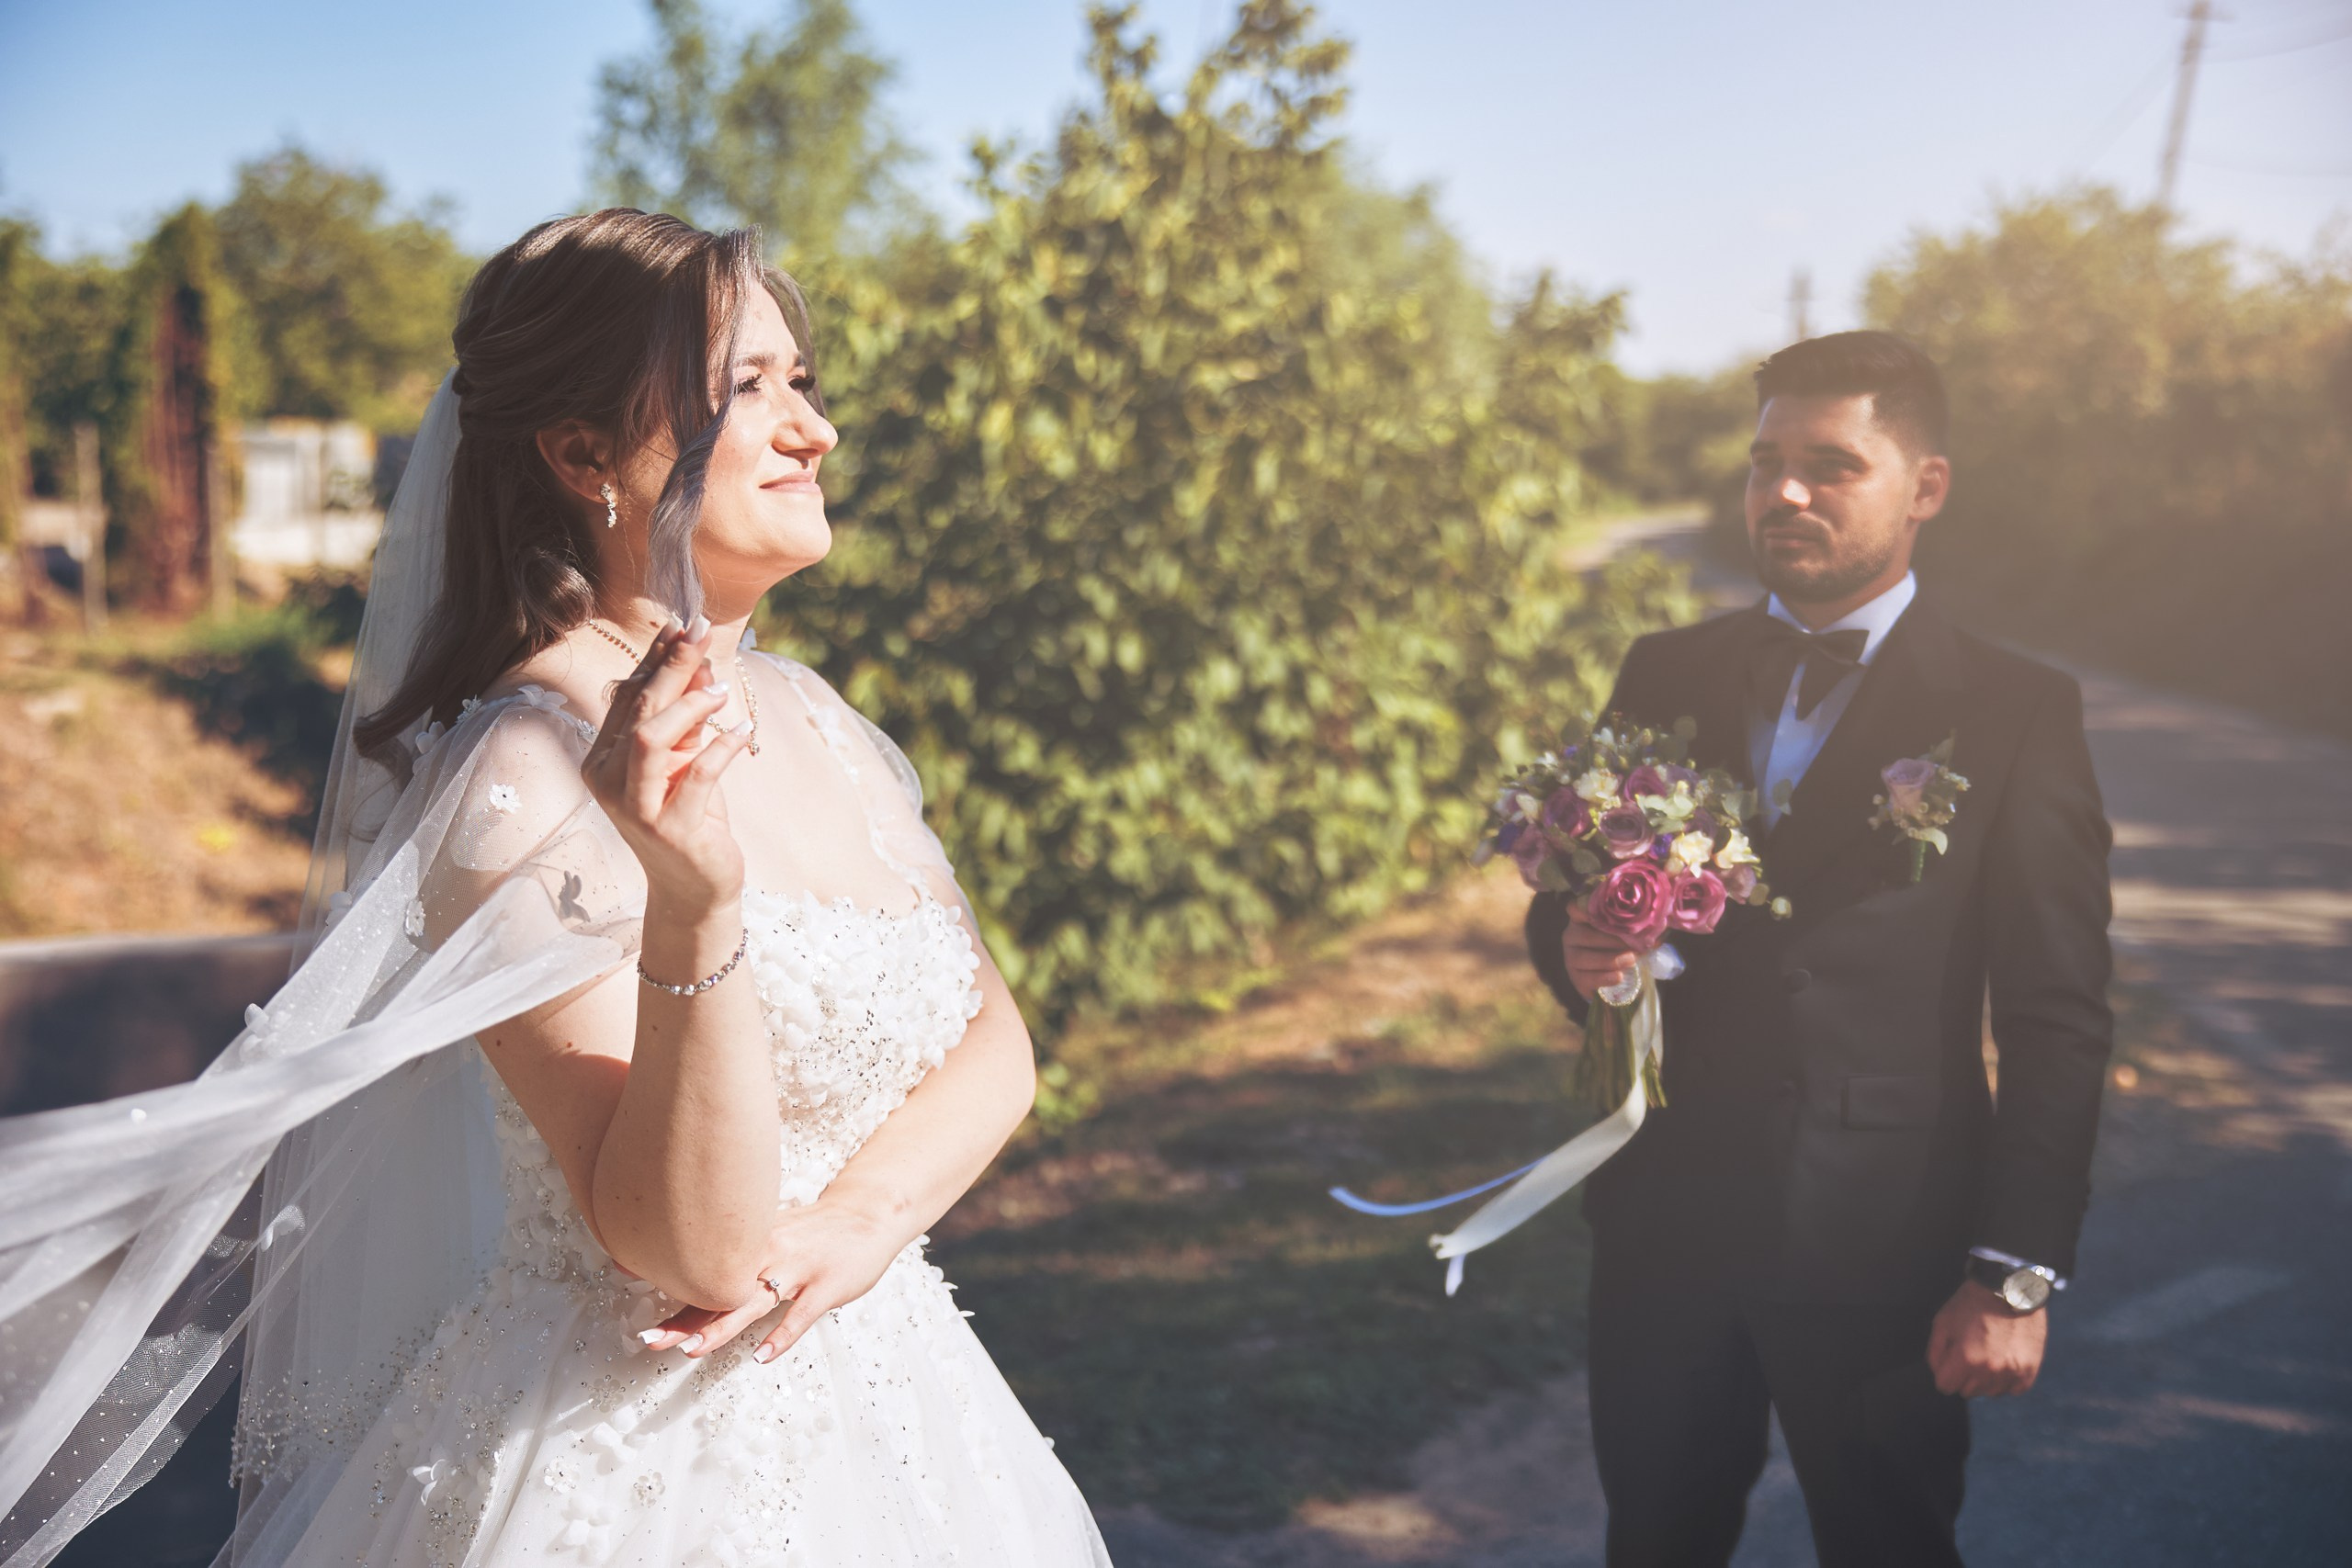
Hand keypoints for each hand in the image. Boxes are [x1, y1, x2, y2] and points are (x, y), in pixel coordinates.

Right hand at [580, 615, 752, 911]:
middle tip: (703, 633)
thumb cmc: (690, 817)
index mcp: (604, 759)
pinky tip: (745, 729)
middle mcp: (609, 781)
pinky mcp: (671, 830)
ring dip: (689, 706)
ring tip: (722, 690)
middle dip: (672, 667)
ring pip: (652, 739)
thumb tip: (698, 661)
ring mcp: (635, 808)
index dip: (655, 658)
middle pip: (638, 709)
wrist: (694, 888)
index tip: (682, 625)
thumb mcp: (685, 760)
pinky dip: (723, 747)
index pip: (627, 696)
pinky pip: (698, 776)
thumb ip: (686, 717)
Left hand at [639, 1198, 904, 1364]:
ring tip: (693, 1351)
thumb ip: (739, 1255)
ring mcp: (798, 1269)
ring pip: (753, 1301)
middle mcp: (768, 1253)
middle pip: (720, 1290)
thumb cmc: (813, 1233)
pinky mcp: (826, 1286)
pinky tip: (762, 1356)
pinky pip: (800, 1316)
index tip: (630, 1294)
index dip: (668, 1287)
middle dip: (683, 1318)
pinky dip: (781, 1337)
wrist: (868, 1214)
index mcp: (751, 1243)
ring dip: (721, 1327)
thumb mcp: (772, 1234)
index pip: (706, 1271)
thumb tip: (695, 1274)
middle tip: (651, 1340)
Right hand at [1562, 902, 1637, 1000]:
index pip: (1576, 909)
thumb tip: (1657, 932)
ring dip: (1610, 959)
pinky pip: (1586, 979)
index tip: (1603, 910)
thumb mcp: (1624, 935)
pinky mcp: (1575, 979)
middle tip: (1634, 945)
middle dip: (1611, 941)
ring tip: (1631, 960)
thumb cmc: (1618, 947)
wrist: (1613, 975)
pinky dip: (1604, 978)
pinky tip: (1619, 976)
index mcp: (1582, 920)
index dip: (1585, 908)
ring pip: (1583, 958)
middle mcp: (1571, 936)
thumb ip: (1634, 930)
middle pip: (1584, 936)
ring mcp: (1570, 958)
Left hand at [1927, 1280, 2047, 1396]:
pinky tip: (2004, 1360)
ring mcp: (2012, 1372)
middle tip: (1971, 1352)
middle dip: (1964, 1375)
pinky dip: (2007, 1379)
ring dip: (1986, 1379)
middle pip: (1967, 1391)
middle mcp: (1989, 1370)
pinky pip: (2013, 1389)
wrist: (2011, 1289)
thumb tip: (1939, 1372)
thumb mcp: (1943, 1322)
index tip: (1951, 1361)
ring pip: (1990, 1392)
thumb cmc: (1973, 1303)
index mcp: (1965, 1358)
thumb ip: (1935, 1352)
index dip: (1945, 1373)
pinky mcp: (2029, 1370)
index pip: (1945, 1386)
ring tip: (1988, 1354)